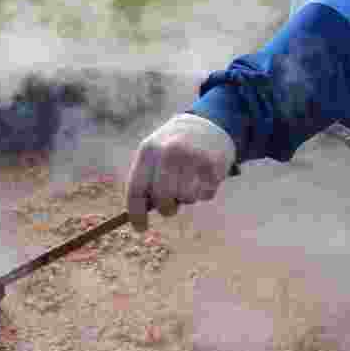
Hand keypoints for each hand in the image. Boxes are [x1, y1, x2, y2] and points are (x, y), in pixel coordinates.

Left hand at [125, 114, 235, 231]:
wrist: (209, 122)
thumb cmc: (176, 145)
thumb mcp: (156, 152)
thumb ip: (148, 178)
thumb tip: (144, 212)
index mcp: (148, 150)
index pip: (136, 189)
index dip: (136, 214)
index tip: (141, 228)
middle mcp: (169, 152)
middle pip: (162, 198)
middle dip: (167, 208)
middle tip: (172, 206)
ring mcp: (192, 157)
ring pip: (185, 198)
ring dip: (187, 198)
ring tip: (190, 182)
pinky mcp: (213, 163)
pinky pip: (205, 195)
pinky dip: (204, 193)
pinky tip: (204, 177)